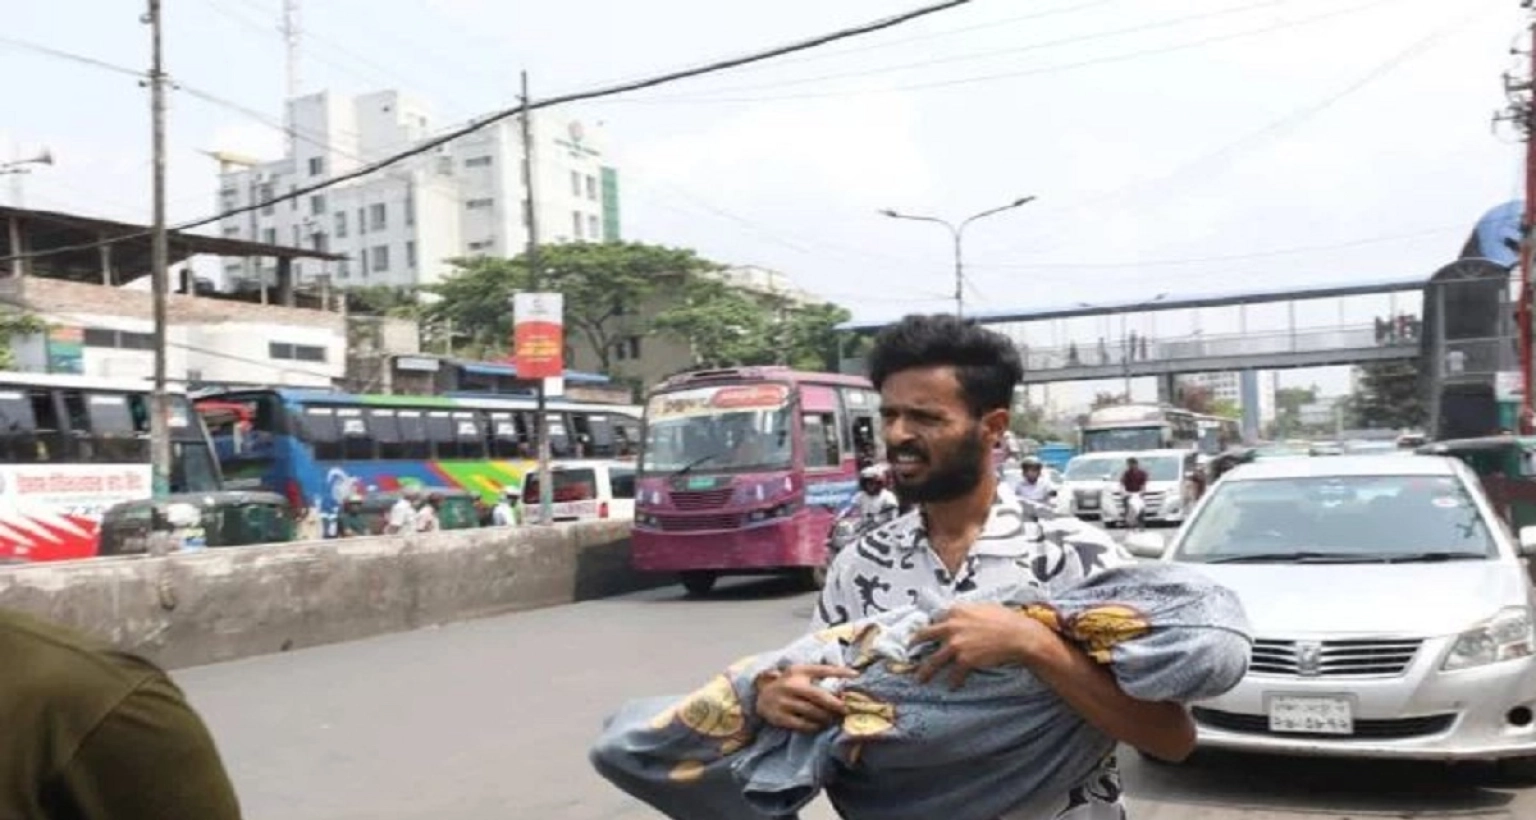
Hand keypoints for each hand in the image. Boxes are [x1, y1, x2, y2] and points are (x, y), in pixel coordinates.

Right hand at [755, 664, 856, 732]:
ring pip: (813, 712)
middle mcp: (791, 685)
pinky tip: (820, 725)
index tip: (856, 676)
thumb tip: (848, 678)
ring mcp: (784, 702)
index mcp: (798, 671)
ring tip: (834, 719)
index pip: (823, 670)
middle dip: (836, 704)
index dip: (840, 672)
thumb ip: (819, 674)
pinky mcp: (780, 717)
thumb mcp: (800, 673)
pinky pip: (803, 725)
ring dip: (827, 717)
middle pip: (819, 696)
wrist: (760, 696)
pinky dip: (814, 726)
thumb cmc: (787, 684)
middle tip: (847, 710)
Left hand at [911, 603, 1061, 689]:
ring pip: (933, 660)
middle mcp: (951, 626)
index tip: (924, 633)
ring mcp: (956, 644)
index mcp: (956, 611)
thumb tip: (962, 614)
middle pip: (925, 636)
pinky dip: (953, 682)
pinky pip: (953, 674)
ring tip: (919, 678)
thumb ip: (967, 611)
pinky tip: (951, 686)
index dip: (930, 627)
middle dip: (914, 643)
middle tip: (909, 649)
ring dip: (925, 671)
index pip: (935, 619)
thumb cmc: (1006, 621)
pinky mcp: (964, 660)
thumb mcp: (984, 607)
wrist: (1019, 637)